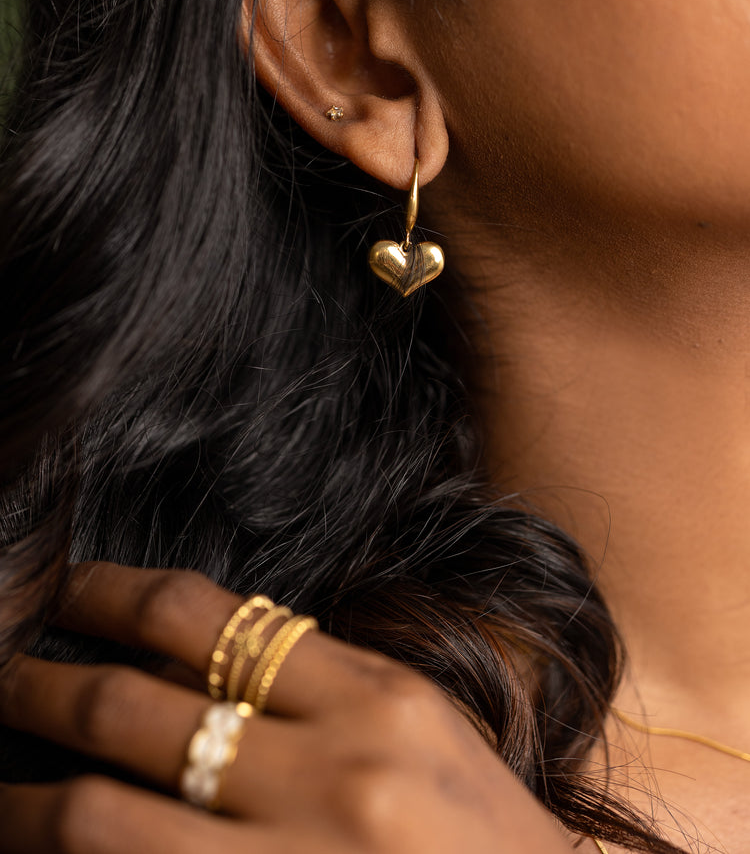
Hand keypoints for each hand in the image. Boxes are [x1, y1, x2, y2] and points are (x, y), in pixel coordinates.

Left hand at [0, 563, 572, 853]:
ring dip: (20, 800)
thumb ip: (314, 684)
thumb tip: (175, 659)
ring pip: (101, 818)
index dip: (110, 594)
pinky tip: (47, 845)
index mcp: (376, 697)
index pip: (206, 618)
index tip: (63, 590)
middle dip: (37, 687)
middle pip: (133, 710)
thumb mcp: (415, 725)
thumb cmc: (479, 831)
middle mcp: (335, 774)